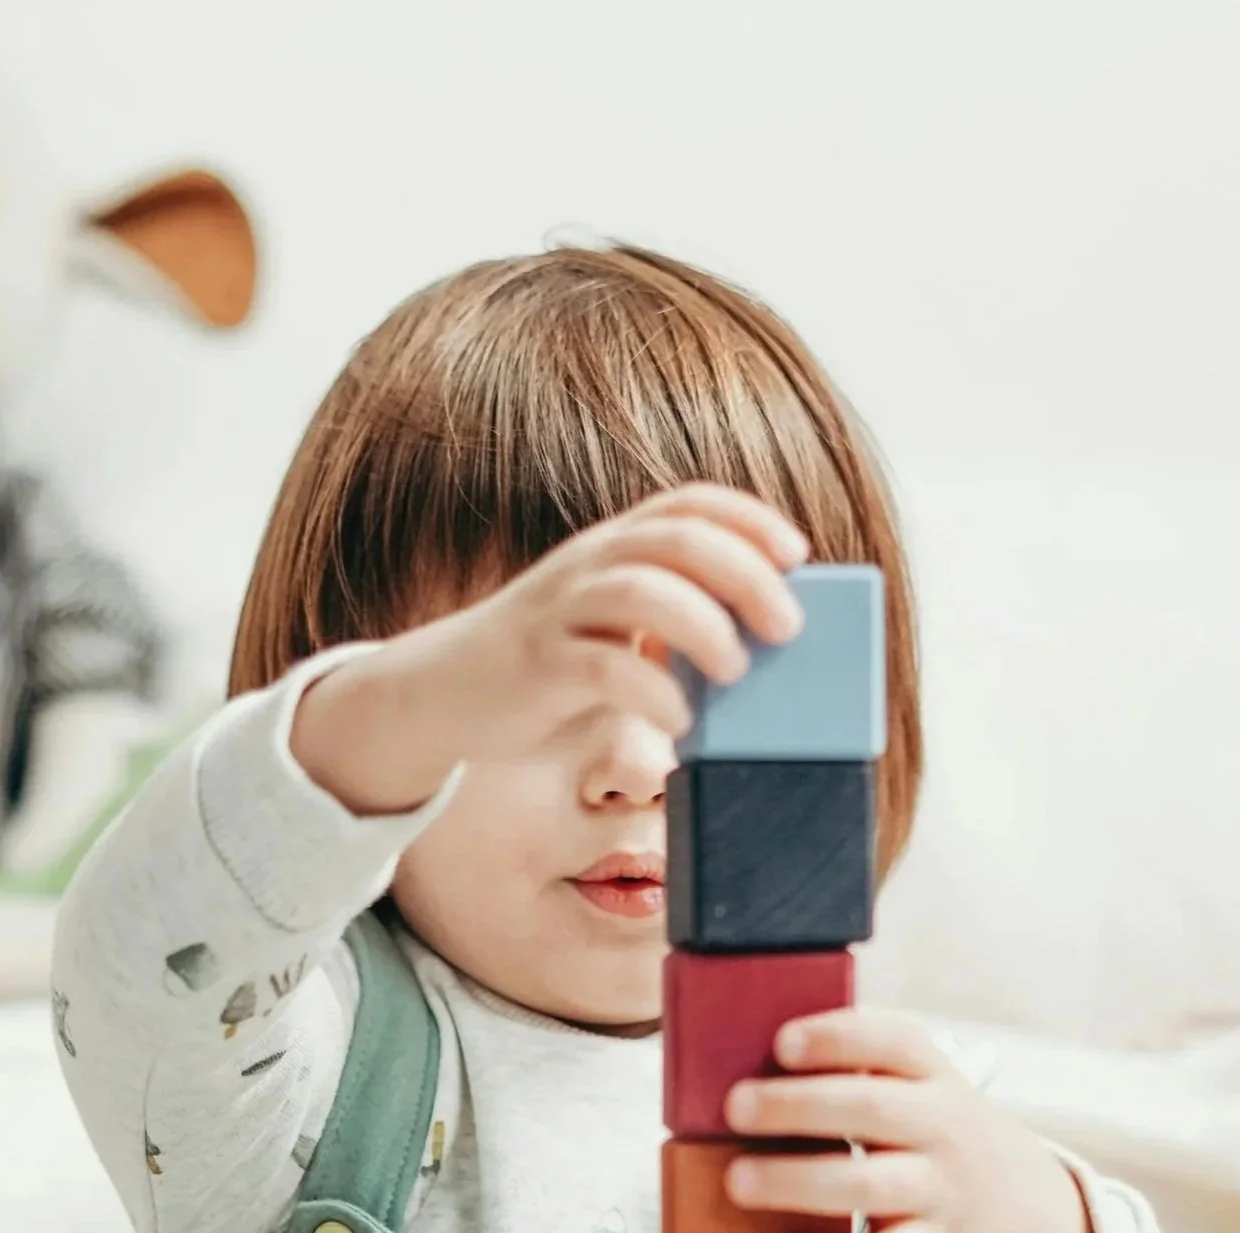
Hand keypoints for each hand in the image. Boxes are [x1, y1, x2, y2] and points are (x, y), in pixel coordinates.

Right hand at [290, 484, 806, 813]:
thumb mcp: (606, 631)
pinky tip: (680, 720)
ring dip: (703, 626)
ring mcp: (559, 613)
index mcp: (610, 549)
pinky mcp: (537, 667)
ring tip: (737, 671)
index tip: (797, 553)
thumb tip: (754, 649)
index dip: (747, 519)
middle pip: (675, 541)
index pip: (686, 504)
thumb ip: (664, 627)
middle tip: (788, 627)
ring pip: (640, 590)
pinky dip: (652, 690)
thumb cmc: (543, 670)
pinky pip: (601, 666)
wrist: (441, 695)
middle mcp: (587, 567)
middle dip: (743, 575)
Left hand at [724, 1010, 1096, 1232]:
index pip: (894, 1042)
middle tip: (735, 1107)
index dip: (838, 1038)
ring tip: (738, 1181)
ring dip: (799, 1180)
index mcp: (933, 1076)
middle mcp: (942, 1128)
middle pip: (874, 1108)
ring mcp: (941, 1191)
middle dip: (800, 1105)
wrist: (1023, 1208)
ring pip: (872, 1183)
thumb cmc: (937, 1138)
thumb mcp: (921, 1091)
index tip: (782, 1042)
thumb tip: (746, 1061)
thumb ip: (858, 1073)